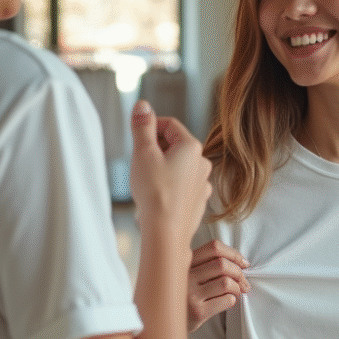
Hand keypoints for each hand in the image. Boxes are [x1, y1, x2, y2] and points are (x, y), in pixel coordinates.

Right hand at [128, 100, 211, 243]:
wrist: (166, 233)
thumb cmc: (154, 193)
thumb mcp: (143, 153)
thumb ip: (142, 126)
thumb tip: (143, 105)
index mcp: (192, 147)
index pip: (169, 124)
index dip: (149, 128)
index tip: (136, 139)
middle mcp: (202, 163)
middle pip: (174, 145)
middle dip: (154, 150)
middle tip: (139, 163)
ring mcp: (202, 183)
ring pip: (177, 166)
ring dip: (161, 168)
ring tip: (147, 182)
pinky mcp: (198, 201)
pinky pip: (181, 185)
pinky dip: (168, 186)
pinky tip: (157, 197)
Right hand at [188, 240, 249, 331]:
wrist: (165, 322)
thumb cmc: (183, 296)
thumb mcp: (187, 275)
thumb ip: (205, 264)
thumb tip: (241, 263)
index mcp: (184, 263)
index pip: (214, 247)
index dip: (234, 254)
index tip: (243, 263)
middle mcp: (185, 276)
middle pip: (222, 264)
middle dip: (239, 273)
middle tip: (243, 282)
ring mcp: (190, 294)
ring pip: (226, 282)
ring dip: (237, 288)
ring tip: (236, 292)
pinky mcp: (197, 312)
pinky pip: (226, 300)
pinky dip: (233, 300)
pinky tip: (228, 301)